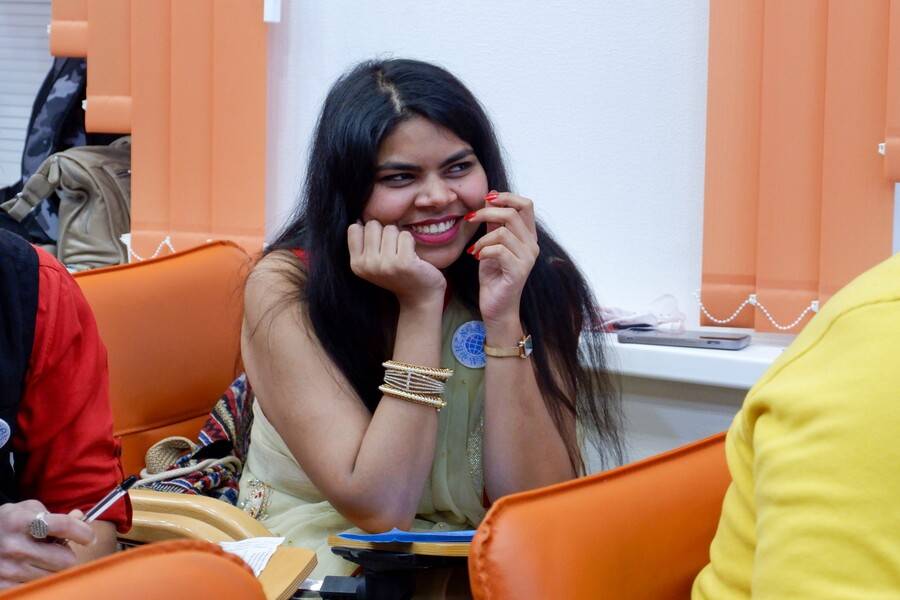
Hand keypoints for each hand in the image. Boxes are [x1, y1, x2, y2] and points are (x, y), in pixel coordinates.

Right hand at [0, 500, 94, 588]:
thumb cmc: (7, 523)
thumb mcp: (27, 510)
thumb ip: (56, 515)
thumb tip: (80, 519)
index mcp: (21, 522)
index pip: (64, 526)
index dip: (83, 532)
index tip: (90, 538)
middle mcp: (15, 546)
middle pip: (65, 559)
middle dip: (67, 554)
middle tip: (58, 550)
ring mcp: (9, 569)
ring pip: (55, 576)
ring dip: (54, 568)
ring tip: (41, 558)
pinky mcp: (4, 586)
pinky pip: (39, 588)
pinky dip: (41, 579)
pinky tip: (31, 570)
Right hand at [348, 220, 446, 308]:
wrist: (420, 297)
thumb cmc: (398, 275)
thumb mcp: (373, 263)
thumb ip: (364, 244)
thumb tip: (358, 219)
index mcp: (356, 264)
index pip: (354, 228)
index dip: (370, 231)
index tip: (379, 245)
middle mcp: (368, 265)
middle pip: (373, 225)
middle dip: (385, 232)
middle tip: (393, 250)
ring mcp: (386, 264)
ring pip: (390, 228)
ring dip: (399, 237)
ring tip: (402, 253)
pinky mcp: (404, 262)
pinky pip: (405, 235)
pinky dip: (411, 242)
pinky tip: (412, 256)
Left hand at [466, 192, 539, 324]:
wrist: (496, 307)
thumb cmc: (494, 276)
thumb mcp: (491, 243)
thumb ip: (493, 223)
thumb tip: (490, 198)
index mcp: (528, 236)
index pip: (526, 204)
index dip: (506, 197)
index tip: (486, 199)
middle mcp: (532, 245)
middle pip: (514, 213)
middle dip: (487, 213)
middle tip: (470, 218)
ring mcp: (528, 258)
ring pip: (503, 232)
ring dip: (482, 239)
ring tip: (474, 250)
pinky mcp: (519, 270)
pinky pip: (499, 250)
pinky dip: (483, 251)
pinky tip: (477, 258)